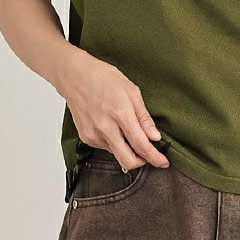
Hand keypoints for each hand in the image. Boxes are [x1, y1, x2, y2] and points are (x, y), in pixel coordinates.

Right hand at [58, 49, 169, 170]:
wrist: (75, 77)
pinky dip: (115, 143)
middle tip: (152, 157)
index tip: (163, 162)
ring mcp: (94, 135)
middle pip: (128, 160)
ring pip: (117, 154)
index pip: (141, 145)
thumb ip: (144, 117)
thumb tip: (155, 136)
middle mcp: (105, 128)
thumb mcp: (131, 91)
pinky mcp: (86, 138)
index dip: (154, 157)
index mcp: (120, 114)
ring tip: (129, 131)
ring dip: (128, 149)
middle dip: (143, 162)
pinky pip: (106, 147)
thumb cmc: (103, 78)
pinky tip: (114, 127)